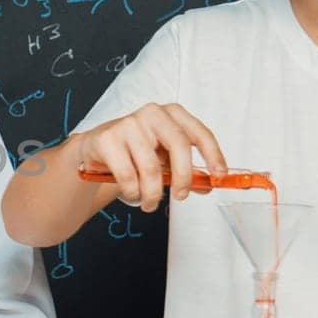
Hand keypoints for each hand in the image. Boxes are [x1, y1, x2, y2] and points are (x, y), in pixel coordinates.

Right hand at [76, 102, 225, 212]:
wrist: (97, 148)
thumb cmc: (135, 150)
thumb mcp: (164, 158)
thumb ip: (187, 170)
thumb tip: (207, 186)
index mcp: (172, 114)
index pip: (199, 133)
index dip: (213, 155)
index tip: (219, 175)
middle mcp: (152, 114)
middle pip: (178, 145)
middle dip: (183, 177)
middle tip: (181, 196)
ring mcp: (128, 124)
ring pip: (151, 168)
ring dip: (152, 193)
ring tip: (149, 202)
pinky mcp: (108, 138)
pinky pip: (127, 175)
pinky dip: (132, 191)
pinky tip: (133, 193)